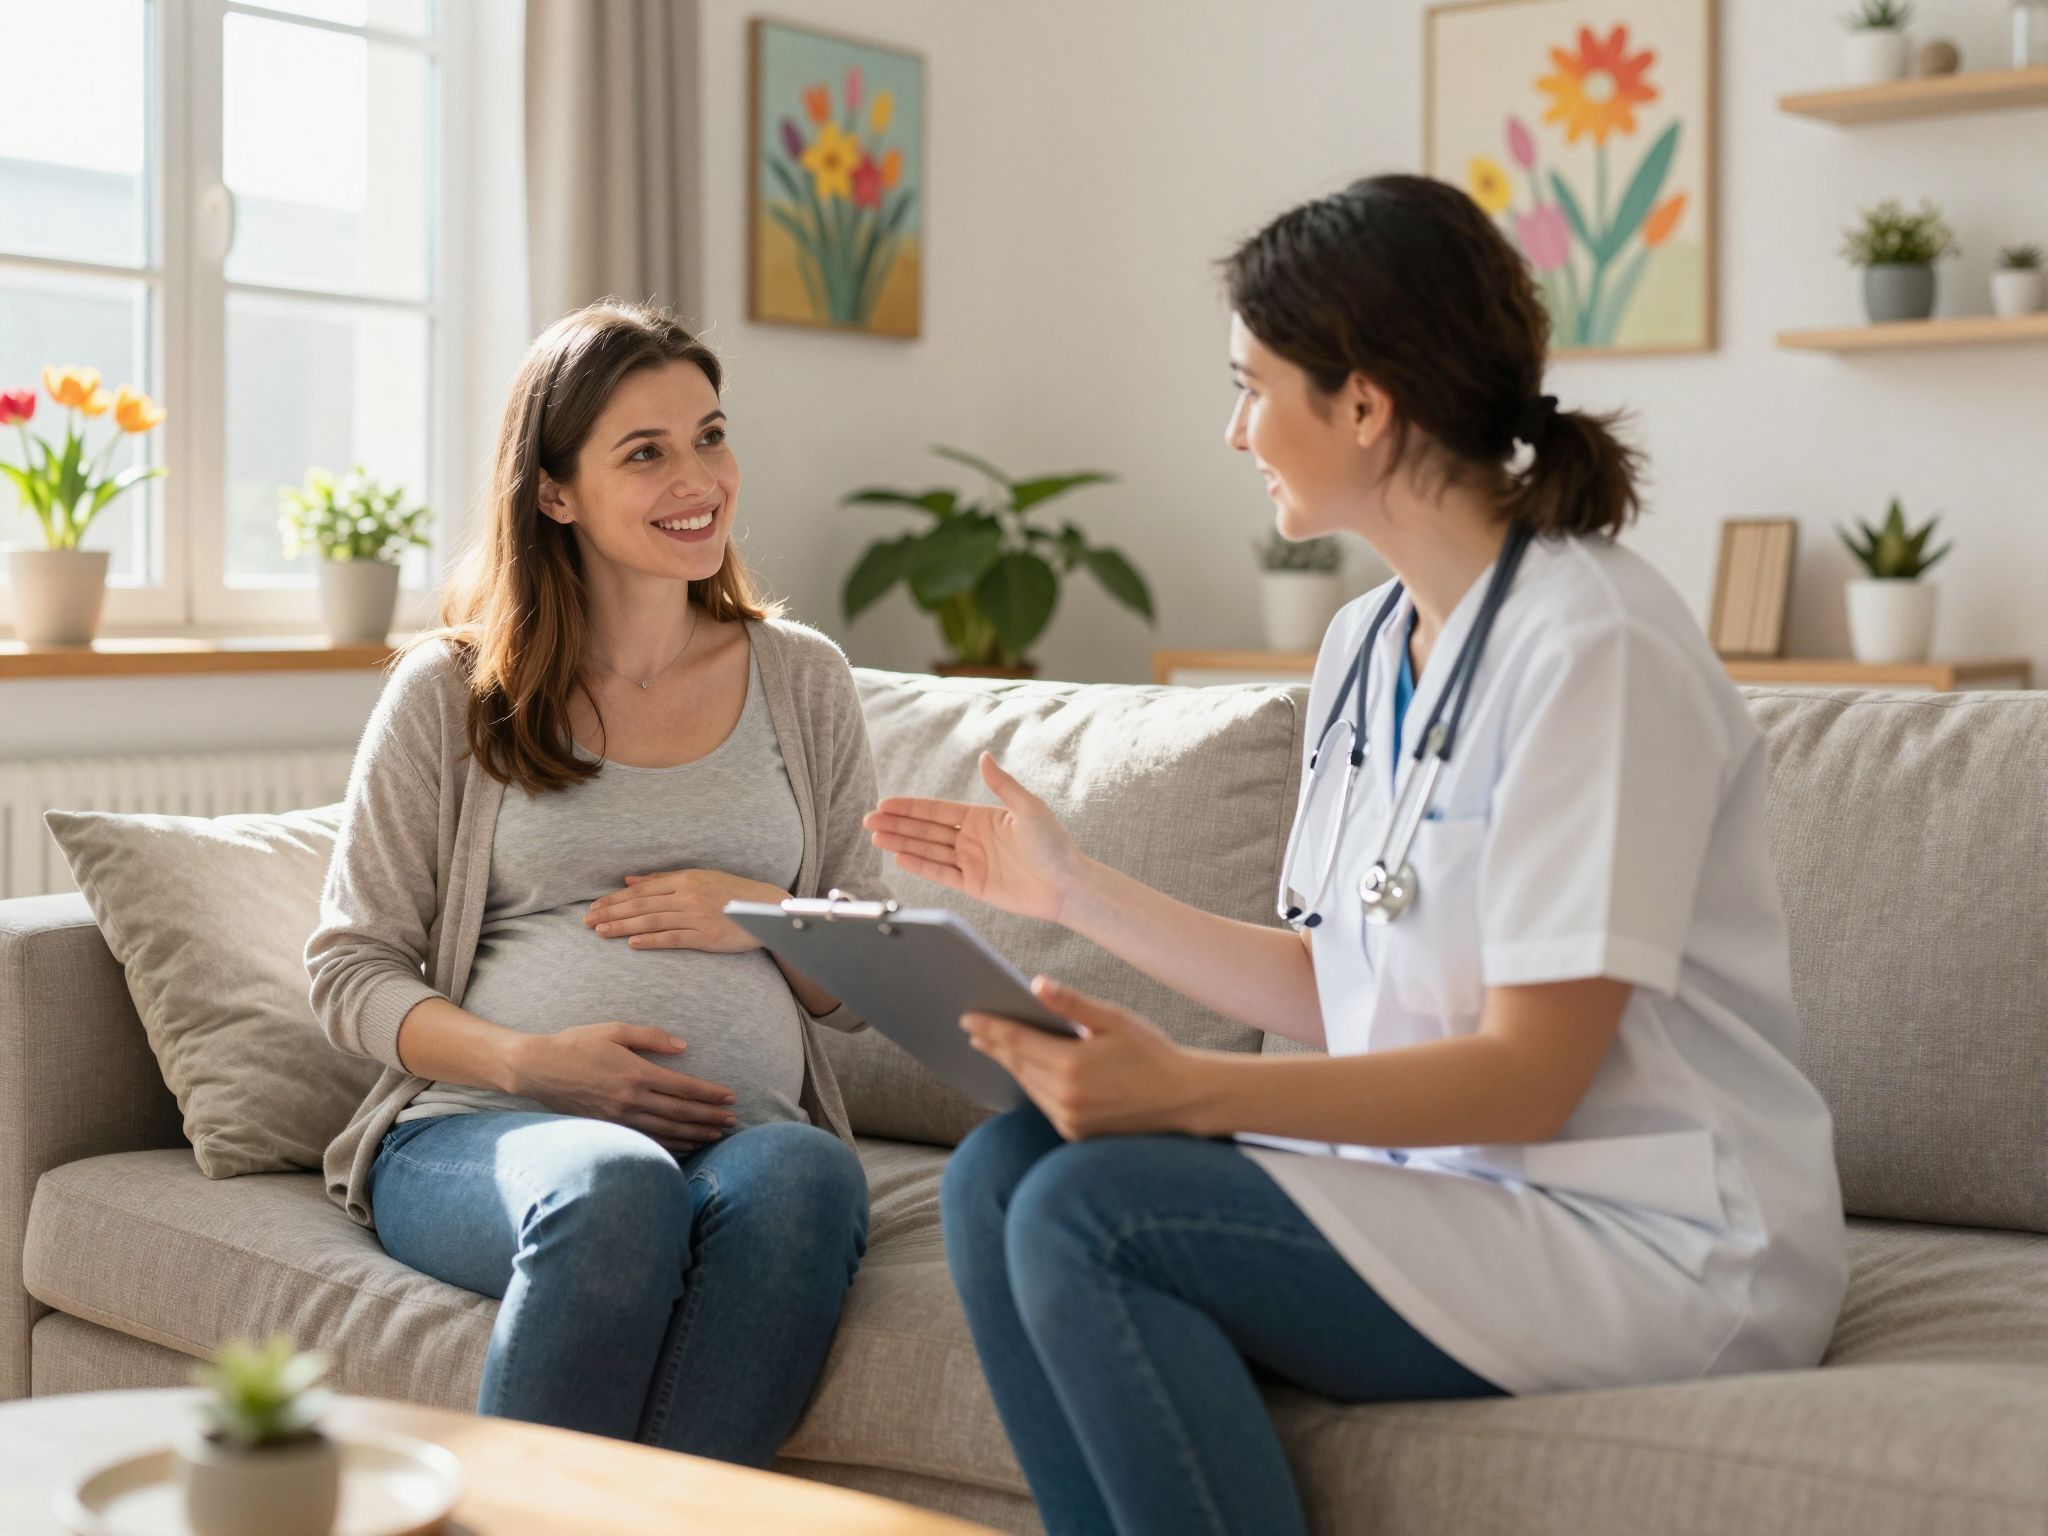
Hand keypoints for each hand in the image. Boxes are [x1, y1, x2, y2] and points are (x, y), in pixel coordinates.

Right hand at [510, 1022, 737, 1151]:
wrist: (537, 1069)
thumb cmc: (576, 1044)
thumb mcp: (614, 1030)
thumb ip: (651, 1037)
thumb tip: (683, 1046)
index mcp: (636, 1073)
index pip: (684, 1088)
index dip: (710, 1094)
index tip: (730, 1097)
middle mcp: (631, 1099)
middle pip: (681, 1113)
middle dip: (710, 1117)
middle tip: (733, 1120)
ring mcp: (620, 1118)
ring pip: (667, 1131)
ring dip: (696, 1134)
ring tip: (717, 1134)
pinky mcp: (609, 1128)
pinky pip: (647, 1140)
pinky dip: (671, 1145)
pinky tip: (686, 1145)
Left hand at [585, 869, 785, 952]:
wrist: (766, 909)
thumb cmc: (730, 893)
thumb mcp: (698, 878)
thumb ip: (663, 879)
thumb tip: (629, 880)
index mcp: (685, 878)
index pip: (641, 890)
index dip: (615, 899)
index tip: (594, 907)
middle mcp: (688, 895)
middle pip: (641, 905)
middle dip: (611, 913)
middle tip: (587, 922)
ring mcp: (697, 916)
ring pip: (652, 921)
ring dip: (623, 926)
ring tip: (601, 933)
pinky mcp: (707, 937)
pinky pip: (674, 938)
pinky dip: (651, 940)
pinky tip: (632, 944)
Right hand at [863, 752, 1083, 923]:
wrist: (1067, 884)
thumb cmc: (1054, 844)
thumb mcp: (1028, 808)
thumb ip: (1002, 784)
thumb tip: (984, 756)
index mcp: (982, 817)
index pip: (938, 811)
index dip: (911, 807)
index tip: (885, 803)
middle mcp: (972, 839)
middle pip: (926, 830)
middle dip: (897, 824)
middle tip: (868, 820)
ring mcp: (971, 863)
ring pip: (928, 850)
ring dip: (901, 843)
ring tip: (875, 838)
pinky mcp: (974, 885)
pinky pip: (941, 874)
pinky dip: (920, 866)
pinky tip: (899, 857)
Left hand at [963, 976, 1213, 1139]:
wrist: (1183, 1099)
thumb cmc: (1152, 1052)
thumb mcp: (1114, 1019)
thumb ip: (1072, 1004)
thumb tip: (1036, 984)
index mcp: (1073, 1065)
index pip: (1018, 1042)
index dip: (990, 1027)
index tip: (968, 1016)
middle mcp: (1066, 1097)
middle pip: (1017, 1065)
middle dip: (994, 1044)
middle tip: (972, 1027)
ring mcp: (1070, 1119)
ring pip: (1028, 1086)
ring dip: (1010, 1064)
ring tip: (993, 1045)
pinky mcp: (1076, 1133)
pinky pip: (1043, 1103)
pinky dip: (1031, 1084)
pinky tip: (1024, 1070)